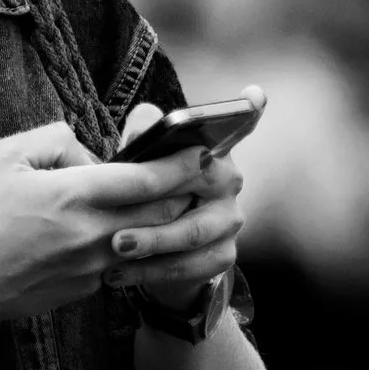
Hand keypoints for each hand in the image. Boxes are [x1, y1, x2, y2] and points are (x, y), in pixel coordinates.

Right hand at [0, 121, 203, 326]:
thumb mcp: (6, 156)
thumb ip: (55, 138)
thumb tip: (89, 151)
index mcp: (73, 195)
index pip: (145, 179)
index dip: (178, 164)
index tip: (200, 151)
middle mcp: (92, 233)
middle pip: (161, 213)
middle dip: (184, 192)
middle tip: (198, 173)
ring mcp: (94, 266)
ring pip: (149, 240)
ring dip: (165, 221)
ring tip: (171, 199)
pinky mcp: (89, 287)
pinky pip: (123, 259)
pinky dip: (133, 244)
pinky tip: (125, 230)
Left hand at [105, 91, 259, 312]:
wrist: (158, 256)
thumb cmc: (147, 196)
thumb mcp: (140, 165)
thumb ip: (143, 138)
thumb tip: (145, 118)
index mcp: (213, 150)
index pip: (240, 124)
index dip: (249, 111)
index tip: (254, 95)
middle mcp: (230, 181)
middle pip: (199, 182)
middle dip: (157, 196)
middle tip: (120, 211)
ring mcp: (230, 221)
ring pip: (191, 232)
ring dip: (151, 241)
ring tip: (115, 248)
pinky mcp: (223, 256)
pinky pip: (188, 266)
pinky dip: (150, 271)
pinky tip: (118, 274)